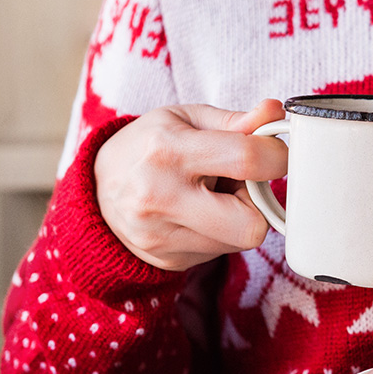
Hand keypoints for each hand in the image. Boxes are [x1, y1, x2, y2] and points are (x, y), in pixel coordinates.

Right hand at [95, 99, 287, 271]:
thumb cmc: (150, 146)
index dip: (277, 156)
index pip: (247, 159)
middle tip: (243, 184)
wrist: (96, 190)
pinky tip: (200, 214)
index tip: (274, 153)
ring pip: (241, 241)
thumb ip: (235, 120)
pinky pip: (222, 252)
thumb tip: (275, 113)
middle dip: (259, 203)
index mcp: (168, 150)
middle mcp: (161, 197)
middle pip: (252, 225)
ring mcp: (161, 236)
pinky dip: (222, 232)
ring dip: (241, 217)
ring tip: (213, 196)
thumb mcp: (186, 118)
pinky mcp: (167, 260)